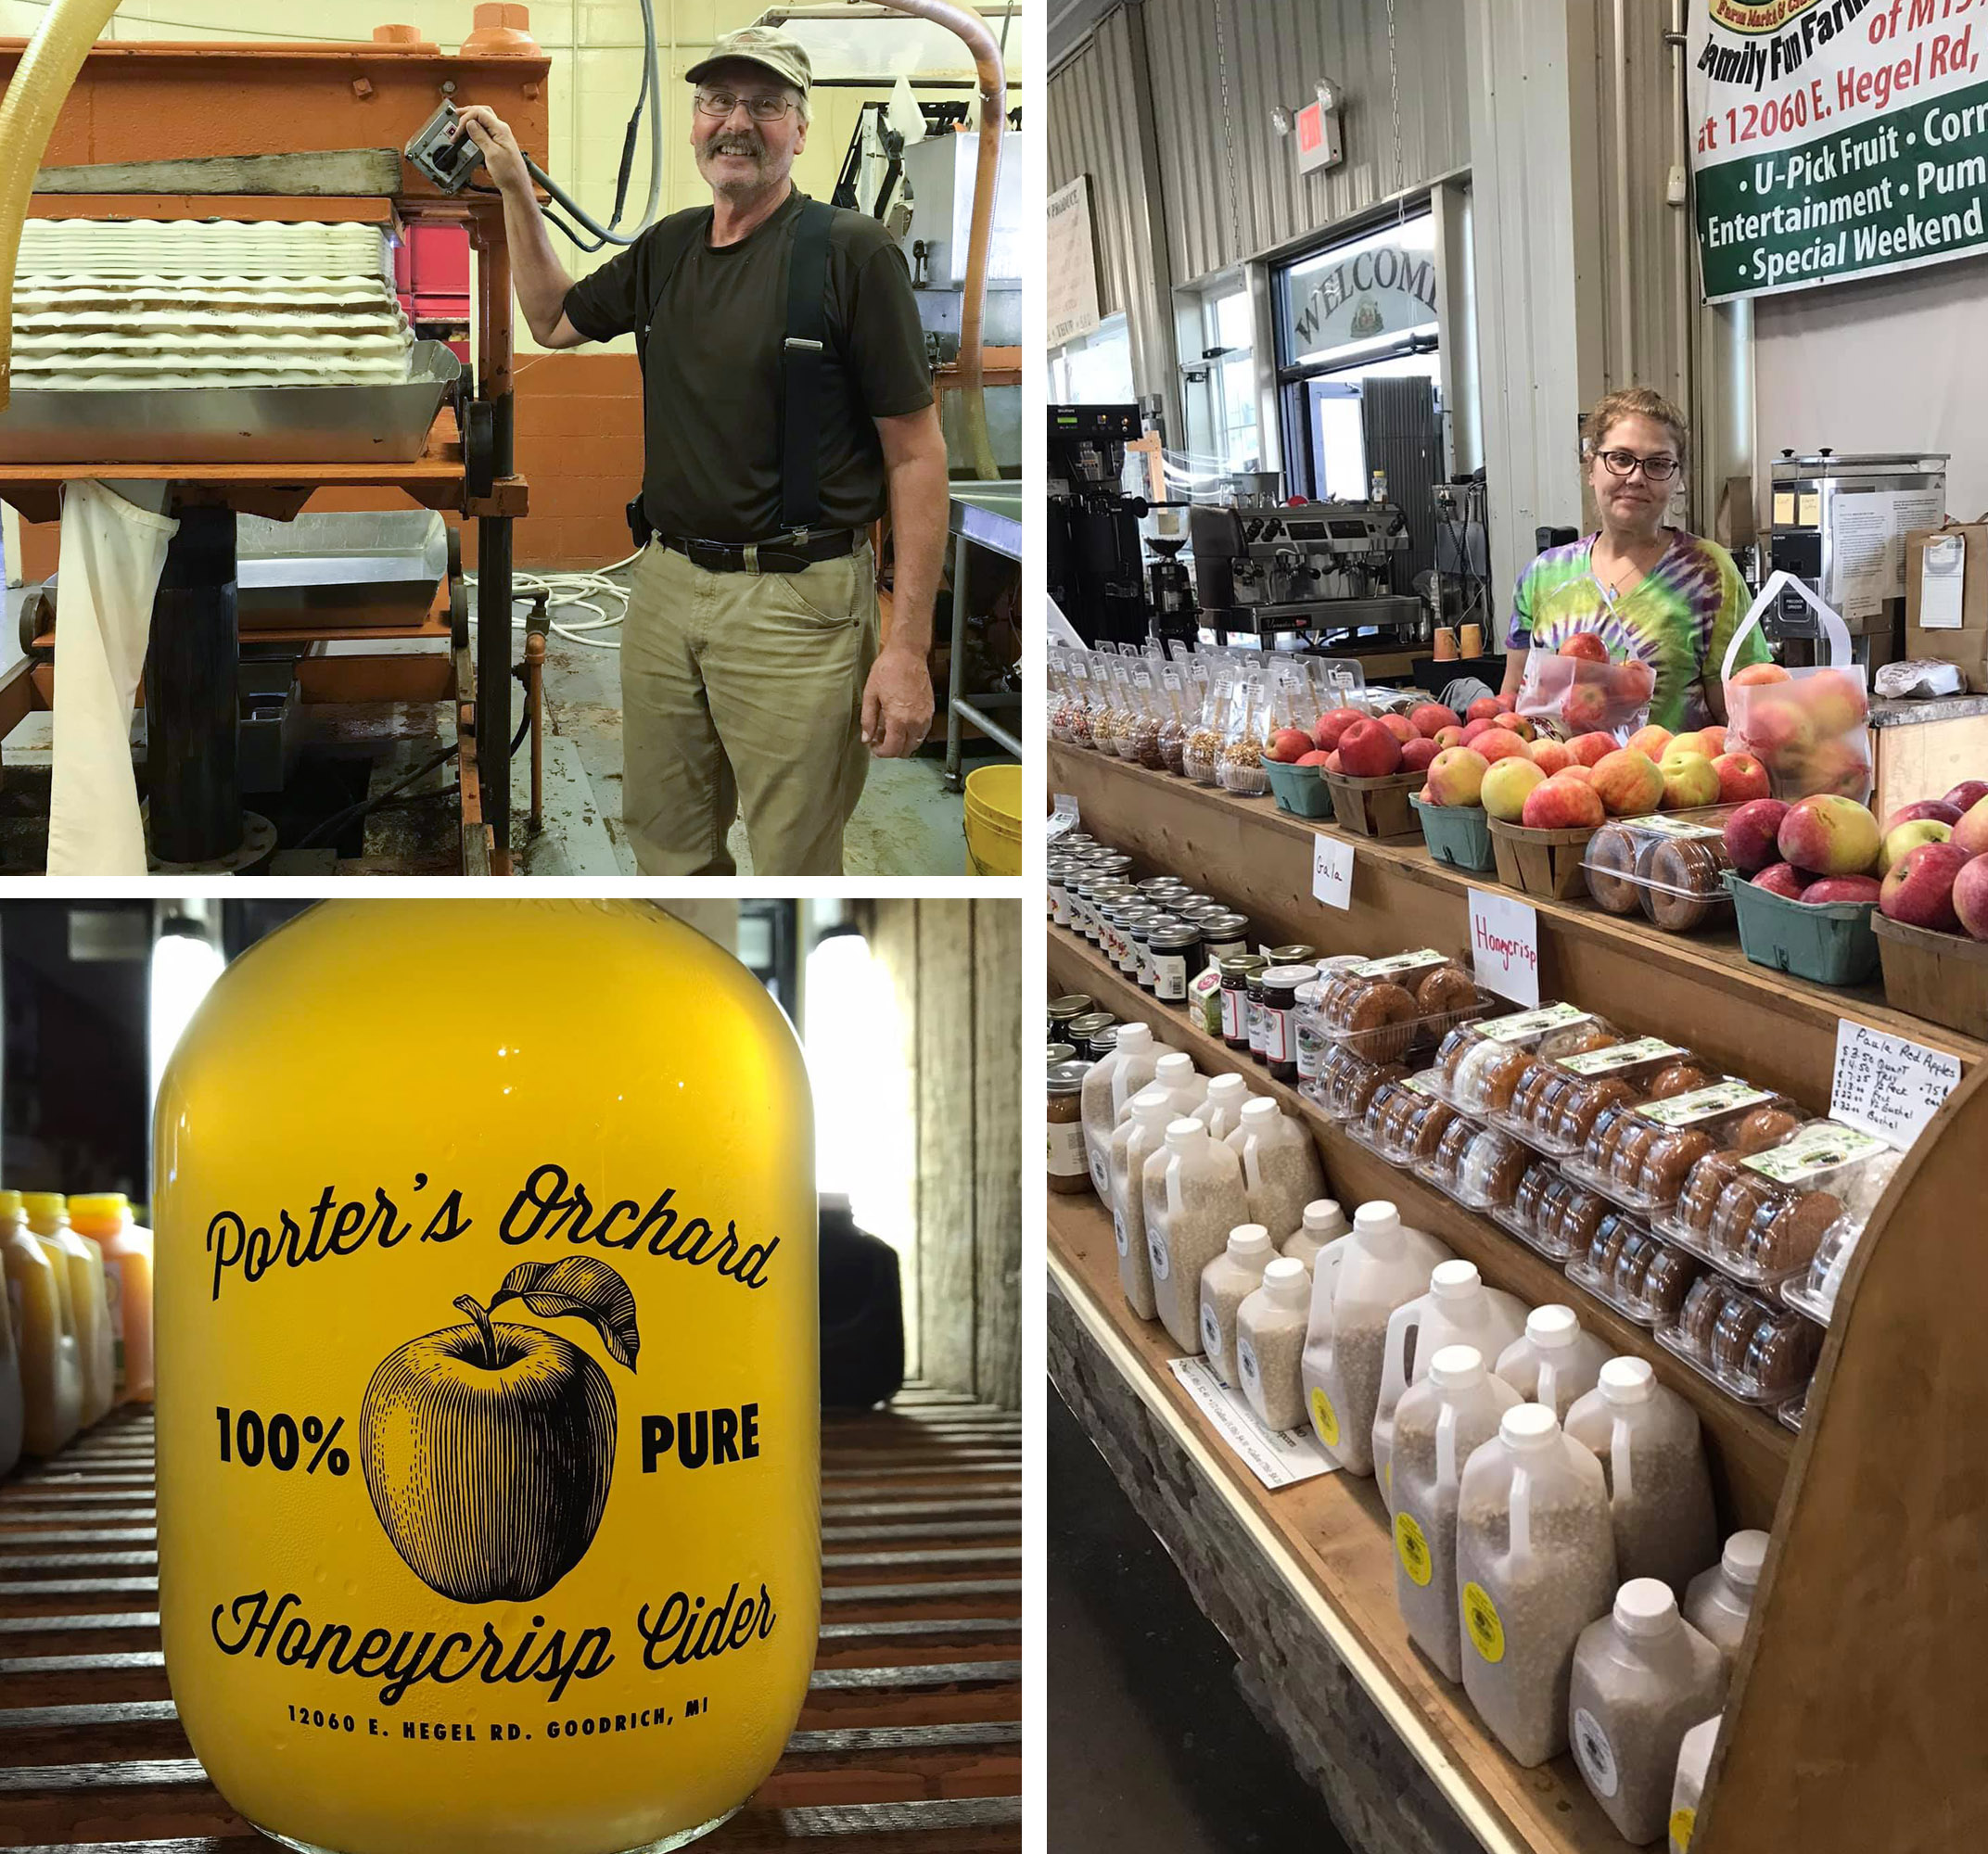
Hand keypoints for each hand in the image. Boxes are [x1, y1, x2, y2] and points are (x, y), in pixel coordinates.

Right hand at [457, 105, 531, 196]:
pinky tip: (471, 131)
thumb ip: (480, 137)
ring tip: (461, 122)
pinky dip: (476, 128)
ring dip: (471, 119)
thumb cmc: (509, 174)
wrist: (517, 187)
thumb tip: (470, 123)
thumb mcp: (492, 154)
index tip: (459, 131)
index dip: (466, 118)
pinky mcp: (499, 143)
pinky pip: (486, 129)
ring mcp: (501, 136)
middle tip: (456, 115)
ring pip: (484, 120)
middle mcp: (502, 130)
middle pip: (482, 112)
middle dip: (468, 112)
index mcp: (501, 129)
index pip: (480, 112)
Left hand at [860, 644, 934, 758]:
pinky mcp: (930, 711)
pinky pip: (923, 733)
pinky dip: (912, 735)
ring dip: (903, 743)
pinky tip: (902, 725)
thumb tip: (866, 738)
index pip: (892, 749)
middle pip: (905, 750)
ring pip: (916, 744)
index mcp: (898, 719)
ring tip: (890, 732)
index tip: (874, 747)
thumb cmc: (888, 670)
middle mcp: (914, 722)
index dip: (881, 752)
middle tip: (880, 740)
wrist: (908, 655)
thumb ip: (868, 720)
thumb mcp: (870, 695)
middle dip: (891, 750)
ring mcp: (925, 717)